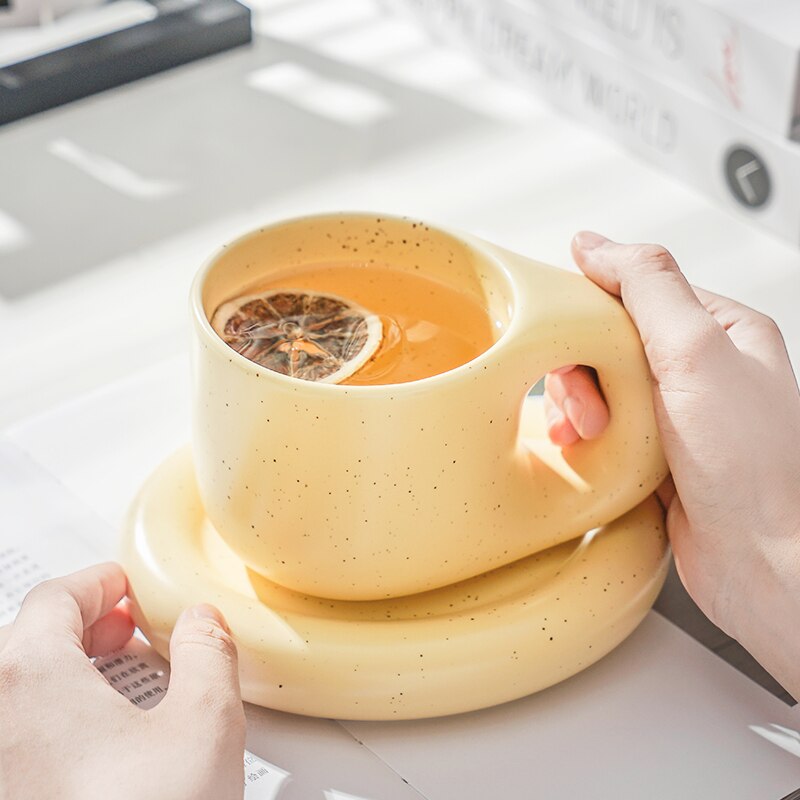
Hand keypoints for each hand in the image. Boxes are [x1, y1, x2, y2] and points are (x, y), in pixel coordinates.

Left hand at [0, 563, 245, 799]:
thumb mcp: (202, 727)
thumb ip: (207, 655)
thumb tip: (203, 623)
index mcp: (29, 681)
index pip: (53, 600)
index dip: (98, 583)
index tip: (124, 583)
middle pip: (28, 640)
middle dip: (84, 626)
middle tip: (126, 628)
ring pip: (20, 691)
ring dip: (68, 673)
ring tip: (119, 684)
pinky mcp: (12, 794)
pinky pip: (20, 736)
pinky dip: (53, 718)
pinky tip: (102, 741)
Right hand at [545, 232, 799, 697]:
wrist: (764, 565)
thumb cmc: (753, 469)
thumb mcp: (697, 354)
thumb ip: (646, 286)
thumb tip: (594, 244)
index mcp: (716, 330)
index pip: (630, 293)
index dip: (590, 317)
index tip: (577, 349)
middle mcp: (696, 370)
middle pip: (603, 344)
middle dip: (585, 378)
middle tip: (599, 412)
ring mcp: (672, 416)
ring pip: (594, 391)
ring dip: (581, 414)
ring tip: (598, 440)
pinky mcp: (652, 457)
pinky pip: (598, 434)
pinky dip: (584, 443)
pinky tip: (586, 455)